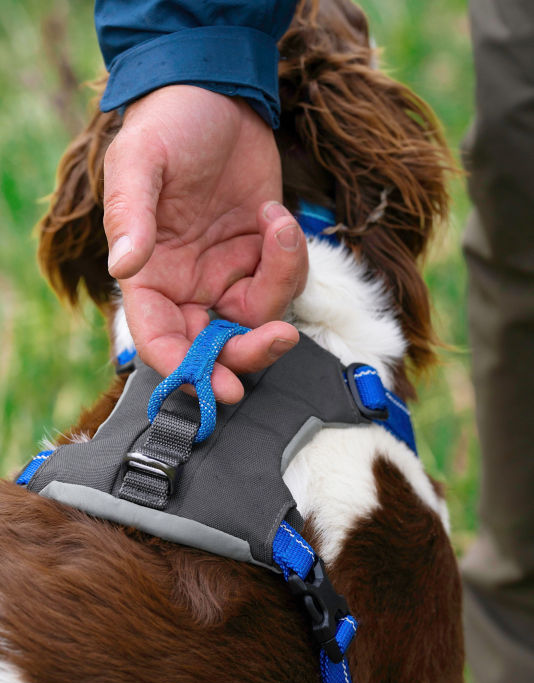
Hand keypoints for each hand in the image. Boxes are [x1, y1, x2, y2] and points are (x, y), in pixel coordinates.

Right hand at [103, 85, 307, 401]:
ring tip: (276, 226)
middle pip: (215, 346)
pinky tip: (276, 214)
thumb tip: (124, 266)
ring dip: (279, 285)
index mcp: (150, 276)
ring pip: (259, 317)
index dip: (184, 368)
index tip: (217, 384)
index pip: (160, 339)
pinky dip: (291, 257)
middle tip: (278, 340)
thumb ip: (131, 215)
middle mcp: (189, 285)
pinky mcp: (263, 255)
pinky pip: (284, 280)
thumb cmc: (167, 124)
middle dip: (247, 353)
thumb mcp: (139, 161)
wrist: (214, 93)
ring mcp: (228, 273)